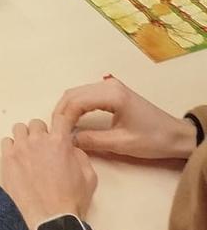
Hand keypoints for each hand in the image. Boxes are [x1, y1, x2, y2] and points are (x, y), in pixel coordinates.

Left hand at [0, 119, 97, 229]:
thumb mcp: (90, 177)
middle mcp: (38, 140)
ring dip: (25, 138)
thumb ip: (81, 156)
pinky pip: (6, 142)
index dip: (60, 124)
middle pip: (36, 124)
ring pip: (19, 129)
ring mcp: (20, 148)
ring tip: (28, 153)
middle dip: (41, 134)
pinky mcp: (7, 159)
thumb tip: (71, 148)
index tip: (59, 130)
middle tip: (43, 149)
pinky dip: (11, 147)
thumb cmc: (71, 201)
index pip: (59, 118)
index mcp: (60, 142)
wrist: (51, 220)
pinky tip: (17, 160)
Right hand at [51, 76, 198, 162]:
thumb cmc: (152, 140)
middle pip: (73, 94)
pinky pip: (86, 96)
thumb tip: (68, 140)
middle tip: (54, 132)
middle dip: (61, 112)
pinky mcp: (112, 93)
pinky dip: (76, 107)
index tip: (56, 134)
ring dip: (67, 109)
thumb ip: (93, 141)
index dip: (63, 118)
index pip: (76, 101)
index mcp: (112, 95)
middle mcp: (109, 85)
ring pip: (77, 93)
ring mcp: (111, 87)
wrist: (176, 136)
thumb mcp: (122, 144)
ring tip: (61, 128)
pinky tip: (73, 121)